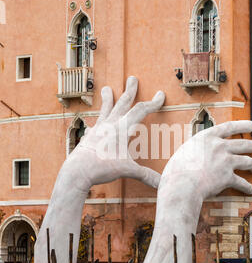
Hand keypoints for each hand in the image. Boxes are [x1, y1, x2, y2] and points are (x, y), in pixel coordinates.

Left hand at [66, 76, 164, 190]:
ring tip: (106, 88)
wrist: (77, 172)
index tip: (161, 95)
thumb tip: (163, 184)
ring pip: (105, 110)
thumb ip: (147, 176)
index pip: (140, 110)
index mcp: (121, 128)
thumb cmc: (102, 168)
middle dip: (129, 90)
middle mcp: (109, 125)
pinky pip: (95, 126)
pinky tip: (95, 125)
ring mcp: (97, 130)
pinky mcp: (89, 137)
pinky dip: (98, 122)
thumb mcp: (128, 170)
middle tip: (132, 78)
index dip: (153, 102)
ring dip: (108, 98)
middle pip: (122, 103)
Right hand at [140, 120, 251, 262]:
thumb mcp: (182, 153)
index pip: (228, 127)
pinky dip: (247, 187)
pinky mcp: (228, 177)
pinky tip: (251, 189)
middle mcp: (219, 146)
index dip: (242, 125)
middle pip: (243, 143)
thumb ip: (193, 152)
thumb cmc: (175, 171)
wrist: (181, 184)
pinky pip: (242, 182)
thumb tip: (191, 157)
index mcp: (206, 137)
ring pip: (247, 161)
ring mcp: (225, 161)